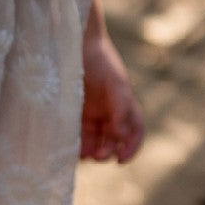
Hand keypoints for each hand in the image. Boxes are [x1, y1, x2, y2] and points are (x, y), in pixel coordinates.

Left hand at [80, 28, 143, 162]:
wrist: (76, 44)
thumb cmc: (101, 61)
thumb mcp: (115, 83)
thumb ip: (121, 108)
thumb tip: (122, 135)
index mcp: (125, 106)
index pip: (134, 132)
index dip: (131, 148)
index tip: (121, 160)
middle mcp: (109, 112)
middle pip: (112, 140)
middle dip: (107, 151)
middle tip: (98, 156)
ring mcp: (91, 113)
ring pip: (94, 140)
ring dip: (91, 150)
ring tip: (83, 154)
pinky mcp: (74, 112)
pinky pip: (77, 134)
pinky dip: (76, 143)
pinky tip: (71, 148)